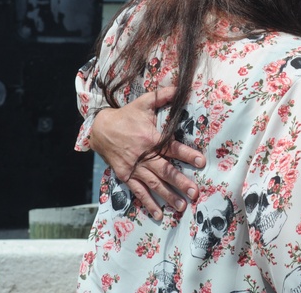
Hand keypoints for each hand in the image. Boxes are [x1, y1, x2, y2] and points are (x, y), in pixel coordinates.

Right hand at [91, 87, 204, 218]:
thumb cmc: (126, 115)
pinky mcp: (125, 176)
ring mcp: (134, 168)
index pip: (172, 147)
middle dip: (180, 182)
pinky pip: (138, 191)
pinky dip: (148, 203)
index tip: (200, 162)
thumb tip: (179, 86)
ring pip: (153, 184)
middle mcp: (143, 155)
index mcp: (150, 138)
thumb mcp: (144, 102)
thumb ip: (163, 95)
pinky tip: (158, 214)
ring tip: (182, 206)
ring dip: (167, 196)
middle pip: (164, 170)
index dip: (187, 154)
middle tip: (195, 192)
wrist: (100, 128)